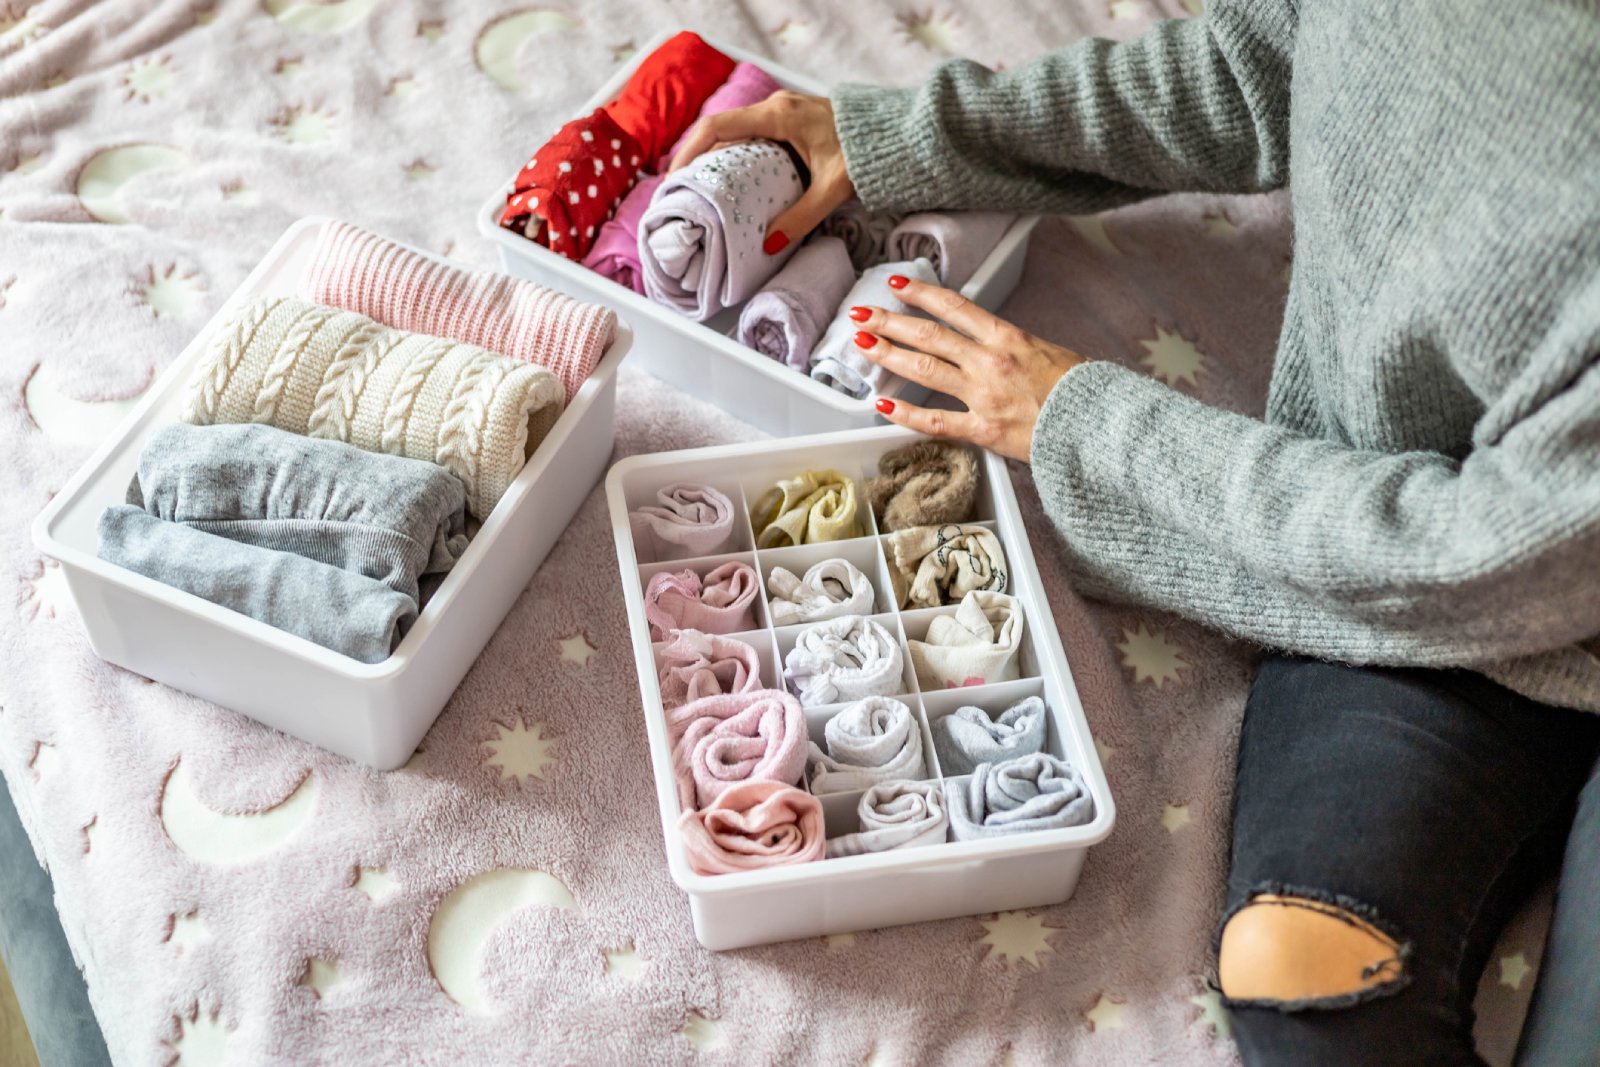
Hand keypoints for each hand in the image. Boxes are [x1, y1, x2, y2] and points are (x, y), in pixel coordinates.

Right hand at [669, 91, 853, 254]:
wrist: (898, 133)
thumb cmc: (867, 154)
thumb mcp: (832, 189)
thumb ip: (800, 218)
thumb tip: (767, 244)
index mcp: (779, 115)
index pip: (717, 127)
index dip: (690, 150)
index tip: (674, 176)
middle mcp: (776, 107)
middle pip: (721, 130)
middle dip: (698, 158)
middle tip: (683, 189)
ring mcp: (783, 111)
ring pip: (737, 132)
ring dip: (718, 158)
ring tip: (703, 189)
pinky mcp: (791, 120)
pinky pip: (753, 135)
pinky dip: (738, 156)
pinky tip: (735, 181)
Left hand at [851, 274, 1087, 461]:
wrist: (1100, 424)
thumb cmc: (1081, 390)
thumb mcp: (1049, 353)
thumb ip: (1014, 349)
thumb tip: (992, 346)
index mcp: (1008, 337)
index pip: (955, 307)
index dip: (922, 293)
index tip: (898, 284)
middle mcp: (990, 362)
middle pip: (929, 335)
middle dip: (891, 322)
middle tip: (861, 313)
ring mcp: (984, 396)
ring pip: (925, 371)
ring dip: (889, 355)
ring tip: (861, 344)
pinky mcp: (984, 430)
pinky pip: (936, 421)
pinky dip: (906, 414)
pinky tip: (882, 405)